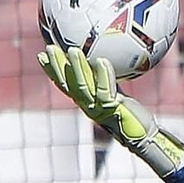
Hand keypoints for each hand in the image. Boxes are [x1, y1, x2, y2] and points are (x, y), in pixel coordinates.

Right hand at [39, 44, 183, 176]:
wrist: (142, 134)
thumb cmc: (130, 112)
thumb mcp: (114, 92)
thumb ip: (104, 79)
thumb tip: (101, 57)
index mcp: (84, 101)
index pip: (63, 85)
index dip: (51, 71)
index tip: (41, 55)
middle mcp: (87, 105)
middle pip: (67, 84)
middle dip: (57, 66)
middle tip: (50, 48)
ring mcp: (98, 108)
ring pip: (82, 86)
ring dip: (77, 67)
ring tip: (72, 50)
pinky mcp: (111, 109)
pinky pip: (105, 90)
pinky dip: (103, 75)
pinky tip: (101, 60)